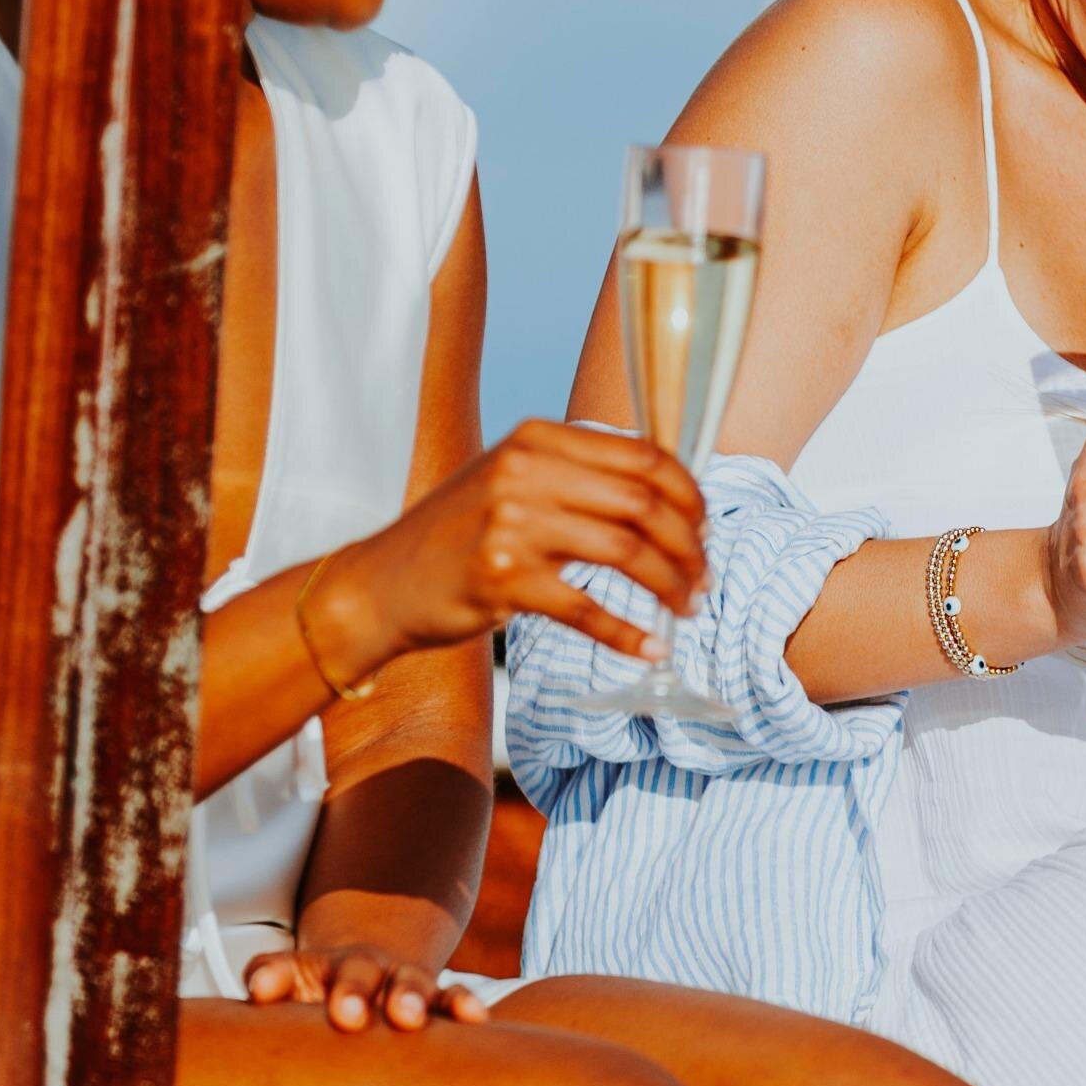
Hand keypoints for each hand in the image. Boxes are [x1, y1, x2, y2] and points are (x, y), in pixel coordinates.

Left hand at [243, 929, 489, 1033]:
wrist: (373, 968)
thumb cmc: (321, 993)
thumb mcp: (288, 986)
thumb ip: (269, 982)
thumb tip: (255, 990)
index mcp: (314, 970)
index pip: (288, 968)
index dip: (276, 978)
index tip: (262, 993)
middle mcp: (361, 969)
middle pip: (356, 972)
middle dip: (351, 991)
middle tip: (345, 1015)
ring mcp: (399, 981)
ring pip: (409, 982)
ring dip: (408, 997)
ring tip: (407, 1017)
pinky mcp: (433, 999)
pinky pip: (449, 997)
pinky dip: (461, 1004)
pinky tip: (474, 1018)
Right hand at [337, 419, 705, 668]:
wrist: (381, 584)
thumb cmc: (457, 535)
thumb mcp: (511, 479)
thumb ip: (577, 474)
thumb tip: (668, 494)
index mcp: (536, 439)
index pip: (643, 456)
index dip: (689, 494)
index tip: (705, 527)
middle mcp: (524, 472)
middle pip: (643, 502)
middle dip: (688, 544)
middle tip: (702, 577)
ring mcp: (511, 525)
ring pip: (625, 551)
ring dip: (669, 585)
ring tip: (685, 607)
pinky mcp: (502, 582)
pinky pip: (587, 609)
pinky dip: (628, 632)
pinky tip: (650, 647)